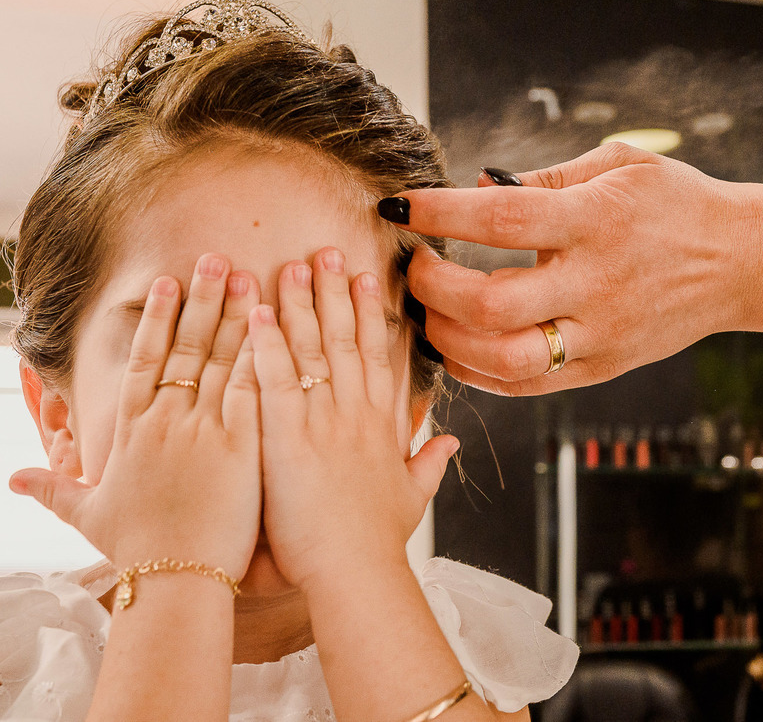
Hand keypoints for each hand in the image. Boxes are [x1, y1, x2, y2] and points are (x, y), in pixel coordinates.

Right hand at [10, 255, 261, 576]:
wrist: (176, 581)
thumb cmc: (137, 550)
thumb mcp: (88, 513)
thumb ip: (56, 487)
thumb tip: (15, 478)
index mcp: (133, 431)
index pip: (143, 360)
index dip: (157, 318)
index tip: (168, 281)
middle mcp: (167, 421)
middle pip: (185, 347)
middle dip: (202, 299)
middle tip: (216, 258)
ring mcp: (205, 429)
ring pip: (221, 359)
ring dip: (235, 314)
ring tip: (247, 274)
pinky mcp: (243, 445)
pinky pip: (253, 389)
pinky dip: (263, 354)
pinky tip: (274, 325)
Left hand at [248, 247, 458, 591]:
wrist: (356, 570)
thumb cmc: (380, 541)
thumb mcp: (413, 496)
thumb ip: (429, 463)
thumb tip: (450, 443)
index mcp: (384, 424)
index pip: (380, 355)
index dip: (373, 313)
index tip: (368, 277)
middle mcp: (357, 412)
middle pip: (347, 338)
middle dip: (336, 290)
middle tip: (327, 249)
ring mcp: (324, 420)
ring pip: (314, 347)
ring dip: (302, 302)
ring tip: (293, 262)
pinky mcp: (288, 436)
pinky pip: (274, 378)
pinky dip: (266, 342)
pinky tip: (256, 310)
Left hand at [388, 143, 750, 394]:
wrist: (740, 261)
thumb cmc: (676, 203)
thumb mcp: (620, 163)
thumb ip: (547, 174)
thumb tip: (478, 185)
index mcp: (597, 221)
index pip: (502, 220)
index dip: (440, 214)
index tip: (400, 205)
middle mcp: (596, 283)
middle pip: (492, 301)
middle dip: (432, 286)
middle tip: (413, 265)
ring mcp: (600, 334)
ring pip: (505, 357)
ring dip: (448, 338)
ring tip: (428, 313)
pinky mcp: (604, 367)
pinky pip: (528, 384)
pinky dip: (479, 371)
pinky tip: (458, 347)